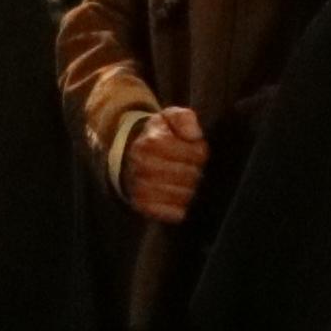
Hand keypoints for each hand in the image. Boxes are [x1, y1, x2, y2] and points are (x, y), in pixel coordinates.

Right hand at [119, 108, 208, 224]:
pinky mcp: (143, 206)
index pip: (197, 154)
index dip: (200, 152)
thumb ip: (185, 119)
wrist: (130, 155)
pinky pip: (175, 213)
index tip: (194, 150)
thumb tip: (195, 136)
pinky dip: (180, 207)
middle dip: (195, 171)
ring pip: (184, 195)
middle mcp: (143, 165)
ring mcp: (141, 187)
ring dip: (189, 189)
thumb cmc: (158, 136)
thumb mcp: (170, 117)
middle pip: (191, 175)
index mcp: (152, 143)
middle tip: (189, 167)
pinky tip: (176, 196)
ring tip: (182, 180)